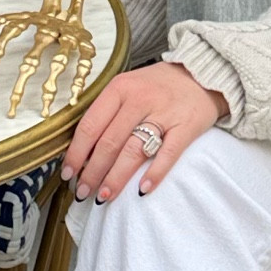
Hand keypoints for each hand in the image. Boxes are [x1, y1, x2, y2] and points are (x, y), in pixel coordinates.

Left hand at [62, 63, 227, 203]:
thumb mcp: (128, 87)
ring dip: (116, 178)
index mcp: (120, 88)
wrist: (202, 73)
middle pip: (109, 142)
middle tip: (83, 191)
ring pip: (133, 151)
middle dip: (92, 172)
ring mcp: (164, 113)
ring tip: (104, 196)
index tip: (68, 173)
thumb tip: (83, 151)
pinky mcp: (186, 127)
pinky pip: (168, 154)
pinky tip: (142, 190)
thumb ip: (108, 112)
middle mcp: (140, 99)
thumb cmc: (158, 86)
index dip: (76, 153)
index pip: (90, 125)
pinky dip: (154, 173)